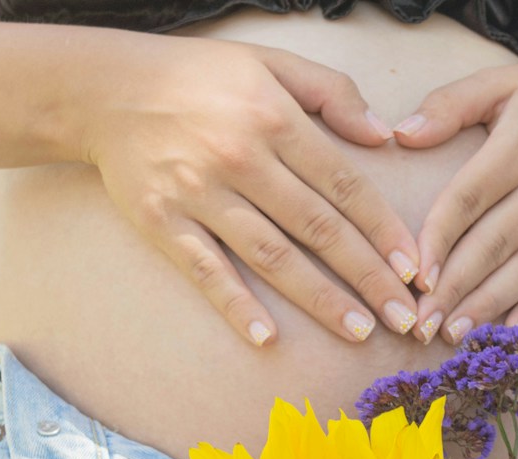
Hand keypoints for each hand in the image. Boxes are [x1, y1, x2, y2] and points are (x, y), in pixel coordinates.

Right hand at [75, 34, 422, 346]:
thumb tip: (384, 136)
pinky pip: (206, 271)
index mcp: (274, 118)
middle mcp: (241, 157)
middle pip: (318, 228)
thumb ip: (331, 92)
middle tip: (406, 317)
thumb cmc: (198, 76)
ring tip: (360, 331)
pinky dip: (236, 305)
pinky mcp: (162, 222)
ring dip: (319, 299)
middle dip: (368, 276)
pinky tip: (267, 338)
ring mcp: (200, 193)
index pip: (344, 184)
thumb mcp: (269, 62)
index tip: (415, 268)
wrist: (102, 88)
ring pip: (272, 255)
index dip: (383, 230)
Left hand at [390, 63, 517, 344]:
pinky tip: (507, 334)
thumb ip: (449, 105)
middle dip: (454, 288)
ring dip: (487, 307)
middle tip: (421, 322)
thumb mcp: (501, 83)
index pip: (470, 198)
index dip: (438, 240)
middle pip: (495, 243)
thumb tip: (401, 135)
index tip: (412, 276)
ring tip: (452, 335)